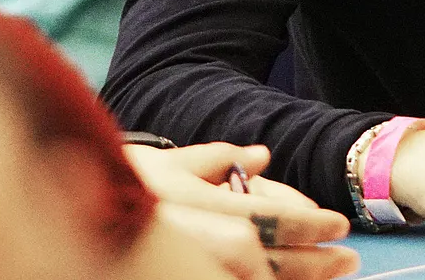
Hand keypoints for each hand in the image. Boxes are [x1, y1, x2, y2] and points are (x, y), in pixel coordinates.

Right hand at [127, 143, 355, 279]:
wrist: (76, 228)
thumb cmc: (119, 188)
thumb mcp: (165, 166)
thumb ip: (216, 159)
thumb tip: (262, 156)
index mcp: (197, 205)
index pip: (269, 217)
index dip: (309, 223)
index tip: (339, 225)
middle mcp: (198, 241)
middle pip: (271, 260)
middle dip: (314, 262)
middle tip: (348, 260)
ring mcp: (192, 263)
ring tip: (326, 278)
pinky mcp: (186, 274)